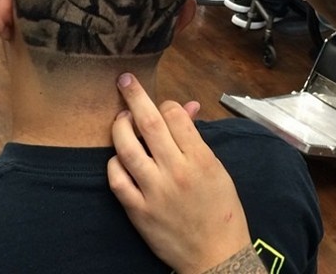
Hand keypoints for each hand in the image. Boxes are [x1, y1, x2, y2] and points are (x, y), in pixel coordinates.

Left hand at [108, 73, 252, 273]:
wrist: (215, 256)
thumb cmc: (221, 209)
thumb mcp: (217, 168)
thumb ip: (197, 138)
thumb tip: (186, 108)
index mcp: (200, 158)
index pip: (176, 117)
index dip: (167, 104)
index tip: (164, 105)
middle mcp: (176, 171)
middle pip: (150, 124)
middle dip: (135, 96)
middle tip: (124, 80)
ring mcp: (154, 192)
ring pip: (128, 149)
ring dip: (120, 127)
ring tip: (120, 117)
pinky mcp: (138, 211)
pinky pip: (117, 180)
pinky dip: (114, 163)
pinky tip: (118, 156)